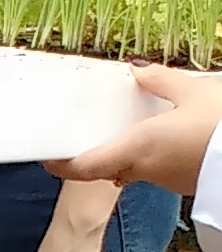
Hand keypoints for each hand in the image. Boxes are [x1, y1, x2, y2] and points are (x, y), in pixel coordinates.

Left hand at [49, 63, 221, 203]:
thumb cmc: (221, 126)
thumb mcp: (193, 91)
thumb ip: (160, 81)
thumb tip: (136, 69)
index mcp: (138, 148)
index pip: (84, 167)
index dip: (60, 164)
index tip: (47, 157)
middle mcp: (146, 170)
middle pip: (108, 167)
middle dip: (96, 154)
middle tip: (88, 134)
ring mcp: (167, 180)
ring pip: (135, 168)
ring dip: (127, 151)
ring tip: (130, 125)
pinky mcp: (186, 182)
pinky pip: (158, 167)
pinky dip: (152, 153)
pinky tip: (164, 133)